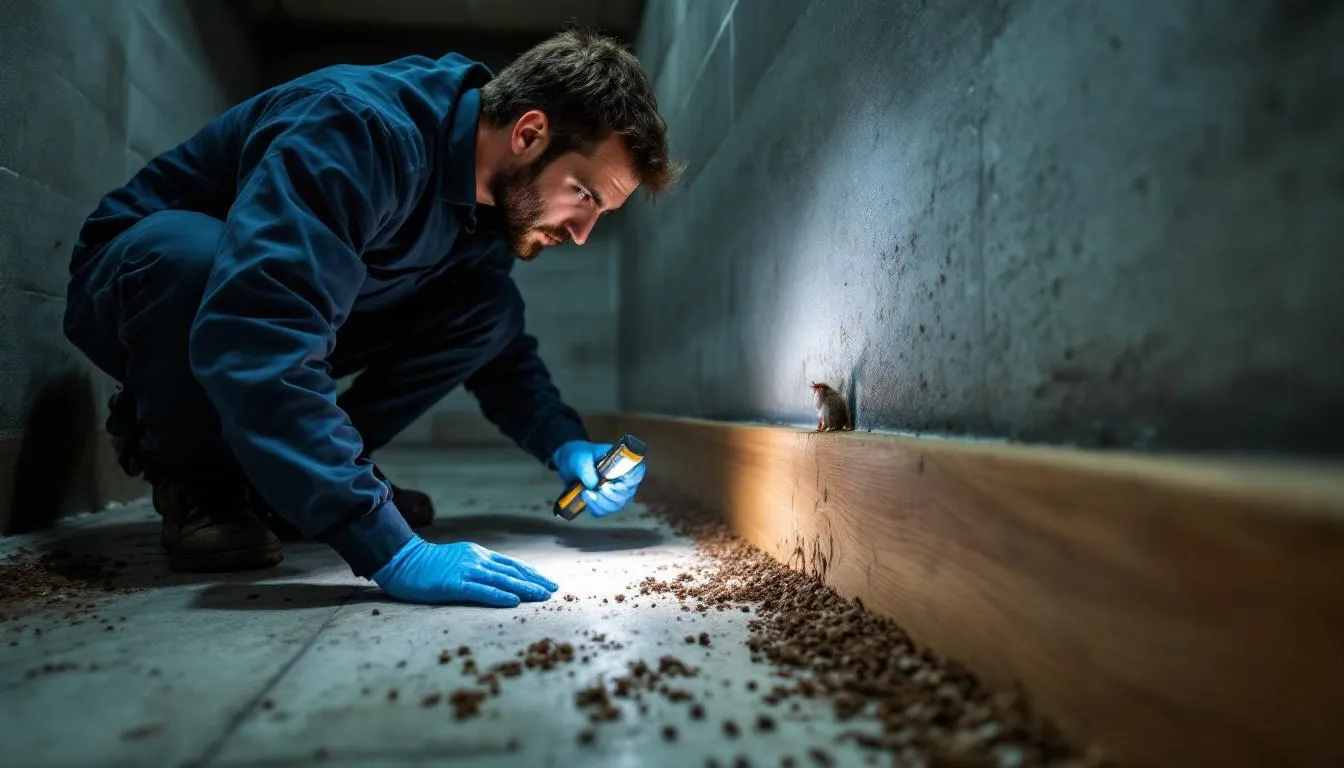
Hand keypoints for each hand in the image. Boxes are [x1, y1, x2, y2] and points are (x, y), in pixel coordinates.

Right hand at [371, 536, 557, 605]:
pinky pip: (481, 591)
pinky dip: (499, 596)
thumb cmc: (429, 565)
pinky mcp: (454, 584)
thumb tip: (497, 579)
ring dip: (524, 589)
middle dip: (535, 582)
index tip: (548, 583)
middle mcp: (477, 560)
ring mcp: (466, 571)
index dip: (531, 574)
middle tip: (553, 591)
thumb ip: (478, 566)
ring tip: (542, 597)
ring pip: (502, 581)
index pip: (512, 565)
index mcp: (479, 554)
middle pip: (512, 572)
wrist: (404, 560)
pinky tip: (513, 602)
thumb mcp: (459, 559)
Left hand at [550, 440, 646, 517]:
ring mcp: (617, 492)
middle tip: (596, 488)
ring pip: (617, 505)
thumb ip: (588, 471)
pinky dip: (594, 507)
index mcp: (624, 461)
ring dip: (600, 501)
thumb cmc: (580, 455)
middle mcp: (625, 478)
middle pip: (627, 493)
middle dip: (609, 494)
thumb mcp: (581, 459)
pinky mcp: (606, 502)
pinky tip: (586, 497)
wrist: (571, 463)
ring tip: (586, 491)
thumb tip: (596, 486)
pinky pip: (604, 511)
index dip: (629, 480)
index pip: (638, 472)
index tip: (612, 480)